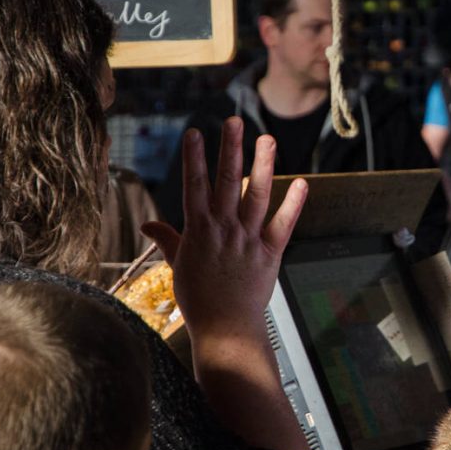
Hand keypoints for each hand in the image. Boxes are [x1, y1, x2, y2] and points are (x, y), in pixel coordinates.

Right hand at [142, 116, 306, 342]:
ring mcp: (248, 240)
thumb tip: (148, 225)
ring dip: (263, 166)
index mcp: (199, 231)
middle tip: (234, 120)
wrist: (225, 329)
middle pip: (225, 182)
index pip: (193, 186)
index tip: (195, 132)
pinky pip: (284, 224)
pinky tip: (301, 182)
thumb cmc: (199, 300)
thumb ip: (168, 241)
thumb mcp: (177, 267)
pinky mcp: (270, 253)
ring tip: (267, 139)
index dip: (194, 158)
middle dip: (230, 149)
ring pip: (256, 196)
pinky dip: (293, 204)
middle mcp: (224, 230)